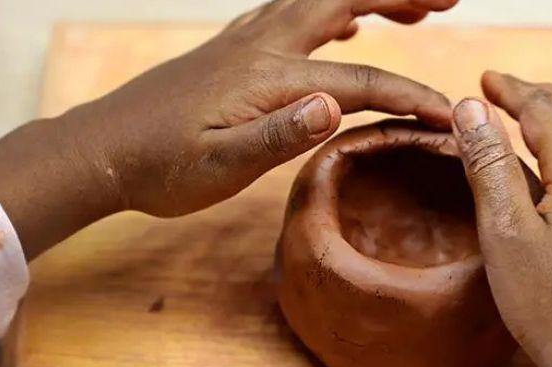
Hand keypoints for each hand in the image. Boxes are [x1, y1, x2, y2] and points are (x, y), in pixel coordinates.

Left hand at [0, 0, 456, 257]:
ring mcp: (248, 41)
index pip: (360, 79)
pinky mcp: (237, 49)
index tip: (449, 115)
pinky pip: (296, 12)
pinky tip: (346, 23)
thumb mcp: (218, 164)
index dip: (410, 95)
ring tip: (416, 8)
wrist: (102, 149)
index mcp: (270, 75)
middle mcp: (263, 45)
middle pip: (346, 1)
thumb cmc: (161, 166)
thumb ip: (277, 134)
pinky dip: (334, 9)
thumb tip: (334, 104)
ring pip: (322, 0)